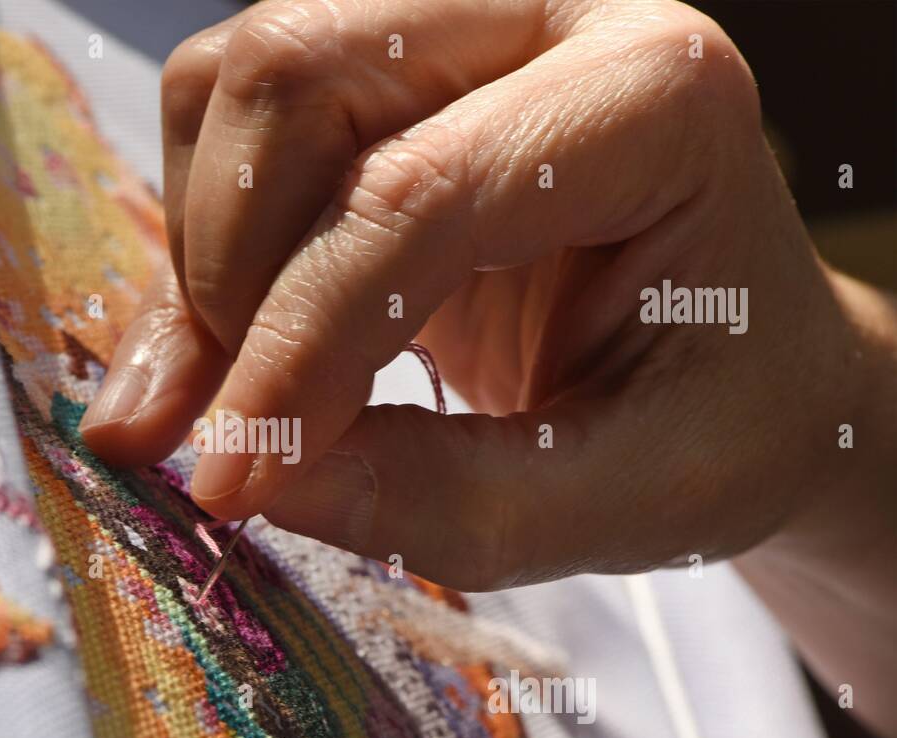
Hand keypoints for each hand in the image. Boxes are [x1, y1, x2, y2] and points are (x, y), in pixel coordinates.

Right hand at [81, 0, 896, 737]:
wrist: (729, 372)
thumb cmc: (713, 422)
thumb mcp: (625, 498)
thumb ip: (457, 504)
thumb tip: (262, 481)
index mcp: (652, 98)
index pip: (418, 190)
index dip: (300, 340)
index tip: (236, 480)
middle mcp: (541, 17)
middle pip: (297, 73)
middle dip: (233, 274)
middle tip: (236, 436)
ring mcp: (449, 33)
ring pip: (235, 84)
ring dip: (199, 260)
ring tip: (225, 401)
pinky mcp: (377, 89)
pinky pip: (221, 124)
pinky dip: (193, 253)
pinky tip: (219, 359)